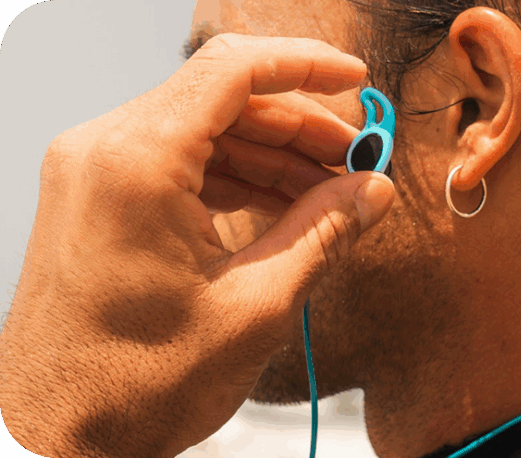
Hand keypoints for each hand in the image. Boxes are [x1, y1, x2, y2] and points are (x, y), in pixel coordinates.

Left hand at [0, 33, 393, 457]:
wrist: (61, 438)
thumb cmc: (137, 385)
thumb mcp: (255, 307)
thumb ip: (323, 232)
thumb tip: (373, 191)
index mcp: (137, 164)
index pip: (231, 71)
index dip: (304, 65)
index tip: (354, 79)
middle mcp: (104, 152)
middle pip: (221, 100)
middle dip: (299, 124)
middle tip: (357, 159)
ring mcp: (94, 173)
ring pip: (202, 130)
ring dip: (272, 153)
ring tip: (331, 191)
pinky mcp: (96, 199)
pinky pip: (178, 163)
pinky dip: (235, 176)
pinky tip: (284, 207)